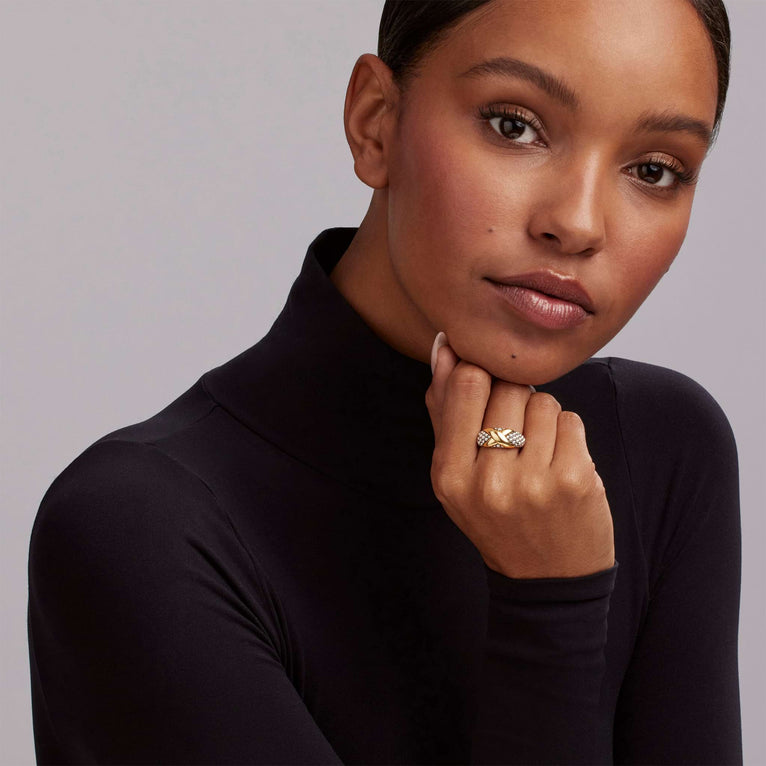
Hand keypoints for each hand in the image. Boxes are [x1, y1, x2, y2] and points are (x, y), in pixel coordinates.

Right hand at [425, 333, 614, 578]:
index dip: (482, 373)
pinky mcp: (575, 481)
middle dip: (514, 398)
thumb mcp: (456, 473)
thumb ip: (446, 409)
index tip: (488, 385)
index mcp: (449, 475)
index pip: (467, 384)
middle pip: (508, 387)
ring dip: (542, 417)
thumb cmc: (497, 515)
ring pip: (542, 401)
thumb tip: (445, 347)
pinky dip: (567, 434)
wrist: (547, 578)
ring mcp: (534, 483)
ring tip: (536, 454)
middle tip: (514, 435)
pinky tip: (559, 463)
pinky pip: (571, 419)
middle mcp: (488, 481)